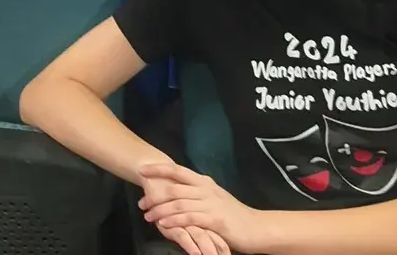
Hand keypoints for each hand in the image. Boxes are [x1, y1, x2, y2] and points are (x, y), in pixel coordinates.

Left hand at [137, 161, 262, 251]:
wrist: (255, 227)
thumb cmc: (233, 214)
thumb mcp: (214, 198)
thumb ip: (197, 193)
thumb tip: (176, 191)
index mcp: (204, 182)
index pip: (177, 170)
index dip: (158, 169)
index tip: (142, 170)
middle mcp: (206, 189)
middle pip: (174, 187)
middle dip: (154, 195)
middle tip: (141, 202)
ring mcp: (210, 203)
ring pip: (178, 203)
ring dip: (160, 210)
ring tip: (148, 216)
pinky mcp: (214, 219)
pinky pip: (189, 218)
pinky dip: (174, 221)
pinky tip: (164, 225)